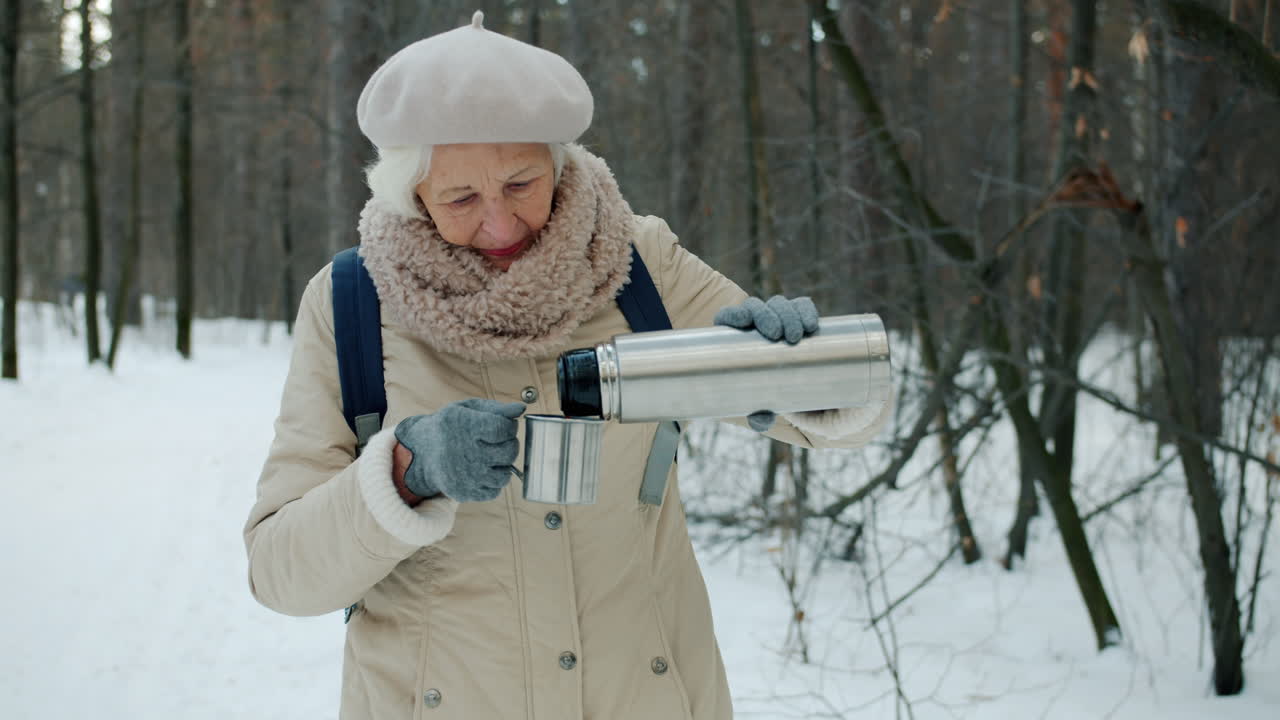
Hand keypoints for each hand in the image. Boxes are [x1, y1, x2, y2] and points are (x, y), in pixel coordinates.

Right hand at [393, 398, 525, 502]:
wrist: (421, 453)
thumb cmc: (450, 427)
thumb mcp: (467, 409)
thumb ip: (496, 408)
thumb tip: (521, 409)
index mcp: (464, 426)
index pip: (504, 428)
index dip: (510, 427)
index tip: (504, 426)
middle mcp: (464, 453)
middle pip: (509, 452)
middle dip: (509, 444)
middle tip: (497, 441)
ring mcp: (465, 476)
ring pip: (505, 475)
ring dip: (502, 465)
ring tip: (489, 456)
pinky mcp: (464, 493)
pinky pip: (495, 491)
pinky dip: (493, 481)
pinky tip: (482, 470)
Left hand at [715, 295, 819, 432]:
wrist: (799, 387)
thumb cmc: (771, 393)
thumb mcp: (763, 403)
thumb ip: (760, 412)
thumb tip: (761, 420)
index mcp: (735, 339)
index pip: (728, 318)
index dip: (733, 315)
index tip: (744, 321)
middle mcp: (755, 323)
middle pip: (755, 307)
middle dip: (767, 316)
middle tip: (778, 335)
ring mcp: (777, 316)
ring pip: (779, 304)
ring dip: (788, 314)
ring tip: (797, 336)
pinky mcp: (799, 315)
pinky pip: (802, 305)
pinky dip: (806, 311)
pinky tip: (812, 326)